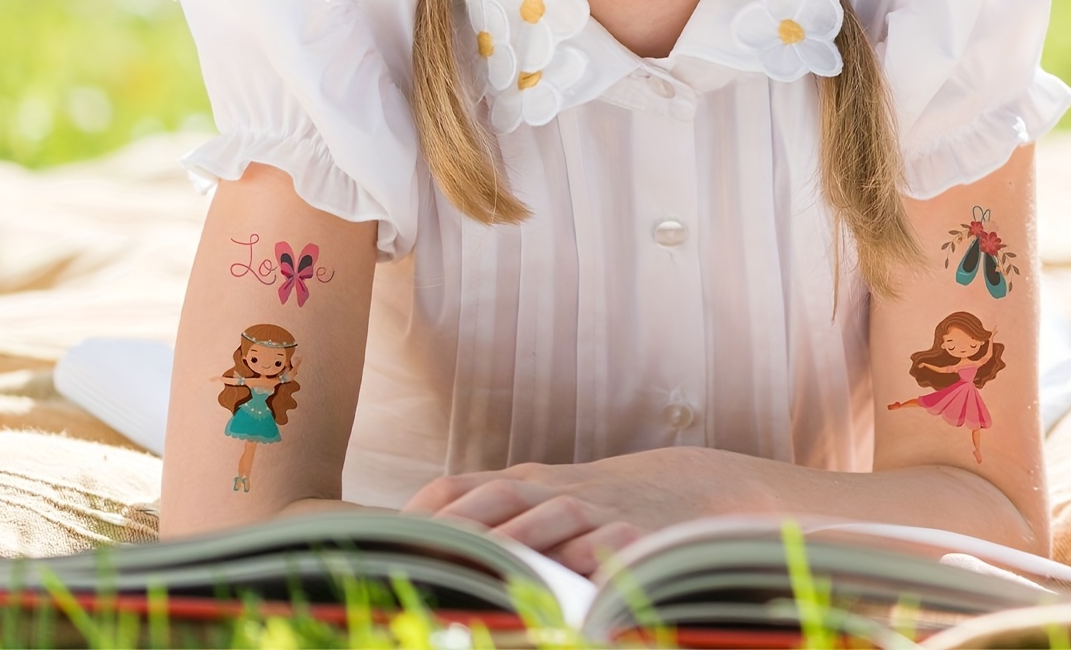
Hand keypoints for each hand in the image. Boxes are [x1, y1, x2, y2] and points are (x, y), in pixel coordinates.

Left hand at [404, 448, 745, 575]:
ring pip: (553, 516)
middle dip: (459, 529)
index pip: (459, 487)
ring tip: (484, 576)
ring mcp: (596, 510)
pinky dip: (590, 560)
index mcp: (523, 483)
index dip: (422, 513)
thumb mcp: (542, 501)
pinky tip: (571, 585)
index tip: (385, 544)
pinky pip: (610, 544)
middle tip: (420, 560)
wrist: (685, 486)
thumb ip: (492, 520)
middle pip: (499, 500)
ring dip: (520, 543)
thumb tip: (415, 553)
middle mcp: (553, 491)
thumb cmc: (595, 506)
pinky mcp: (637, 534)